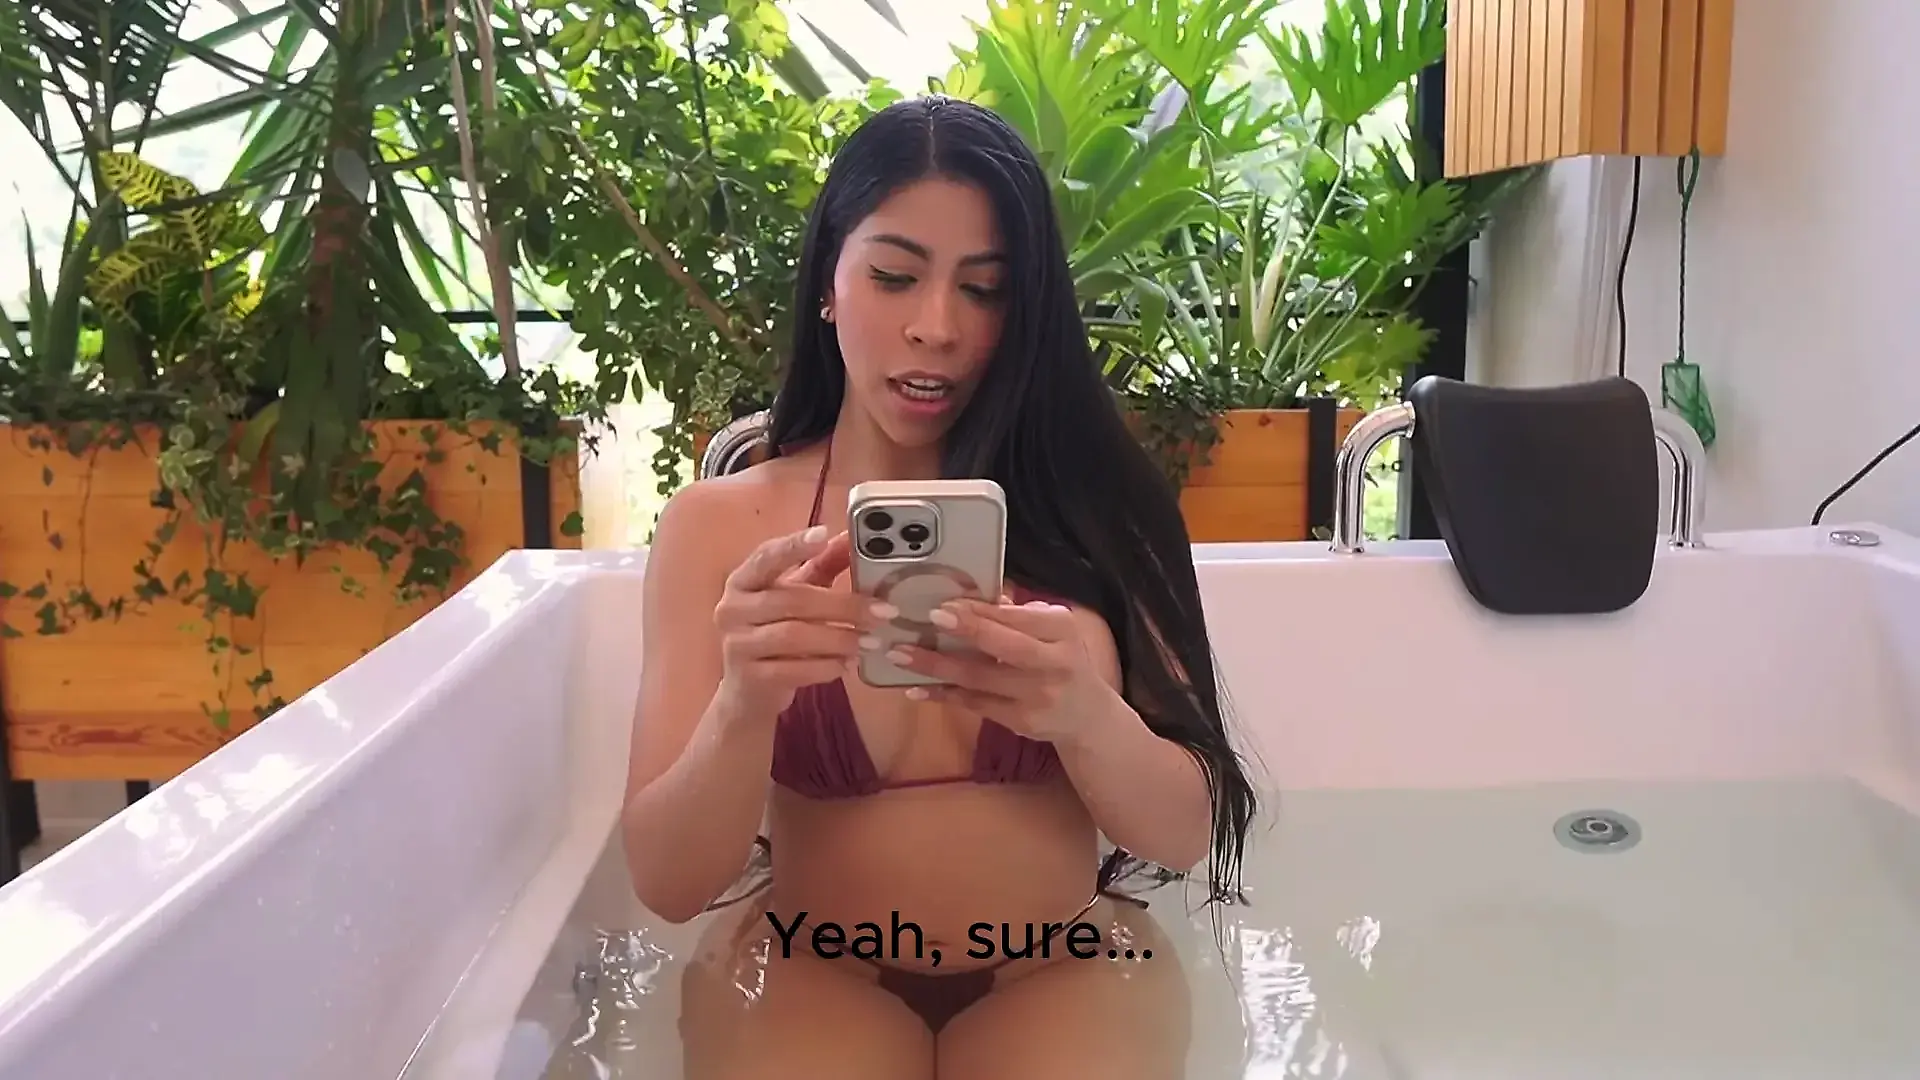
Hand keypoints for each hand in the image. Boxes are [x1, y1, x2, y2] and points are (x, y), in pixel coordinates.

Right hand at [713, 525, 879, 717]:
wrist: (746, 691)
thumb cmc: (773, 633)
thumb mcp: (795, 594)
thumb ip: (822, 565)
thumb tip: (851, 537)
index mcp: (743, 580)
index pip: (766, 556)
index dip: (794, 546)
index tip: (824, 535)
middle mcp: (732, 609)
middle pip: (791, 600)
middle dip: (842, 605)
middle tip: (881, 611)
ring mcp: (737, 644)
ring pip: (793, 636)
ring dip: (838, 638)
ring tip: (869, 641)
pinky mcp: (749, 678)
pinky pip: (793, 670)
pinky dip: (825, 667)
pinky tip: (847, 665)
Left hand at [888, 596, 1107, 744]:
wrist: (1088, 717)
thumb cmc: (1063, 662)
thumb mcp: (1054, 632)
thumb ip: (1019, 615)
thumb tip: (977, 599)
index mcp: (1062, 631)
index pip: (1017, 617)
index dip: (980, 611)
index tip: (946, 603)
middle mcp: (1054, 663)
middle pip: (1003, 646)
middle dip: (964, 631)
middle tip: (927, 619)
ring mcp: (1037, 696)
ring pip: (981, 678)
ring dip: (937, 666)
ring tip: (901, 655)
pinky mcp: (1020, 722)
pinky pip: (975, 704)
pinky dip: (944, 695)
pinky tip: (917, 688)